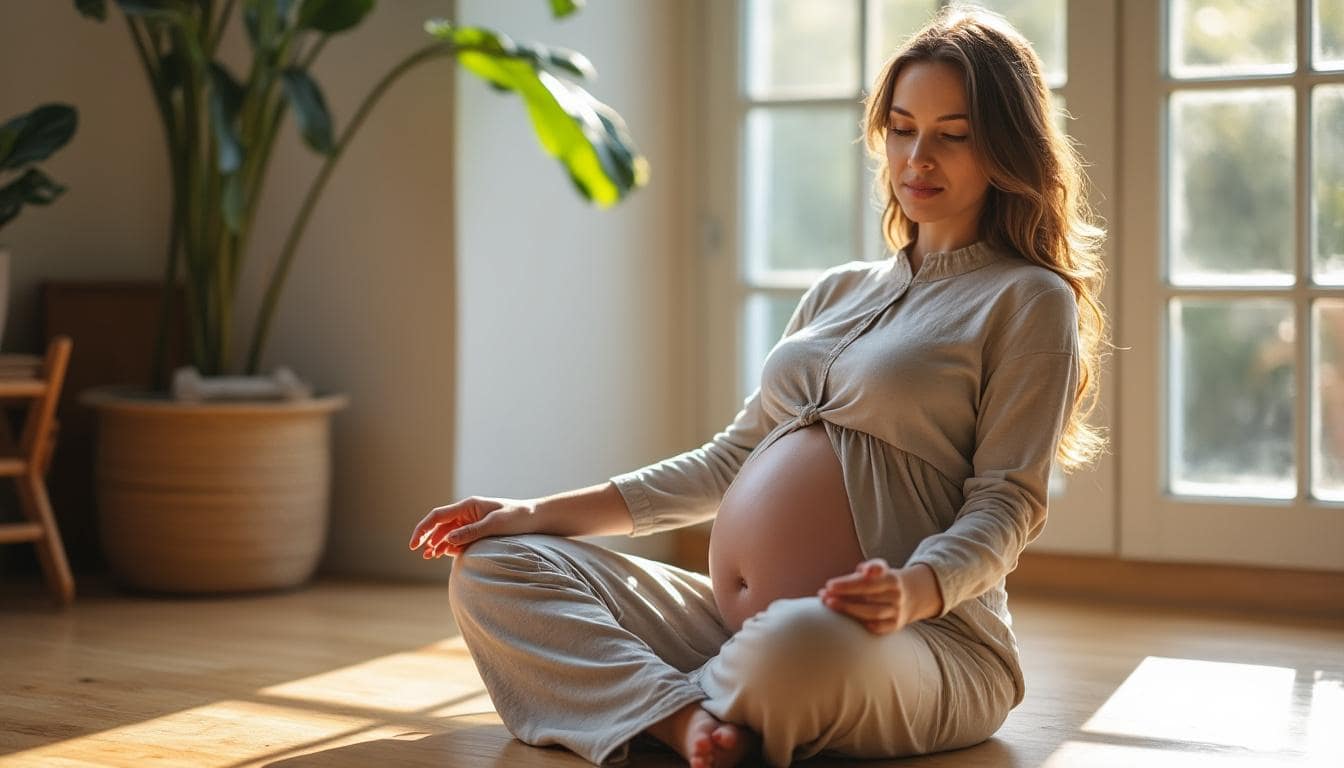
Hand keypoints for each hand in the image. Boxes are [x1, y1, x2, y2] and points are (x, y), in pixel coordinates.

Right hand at [408, 496, 537, 559]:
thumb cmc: (517, 518)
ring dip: (437, 544)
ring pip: (447, 534)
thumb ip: (470, 532)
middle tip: (419, 552)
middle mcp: (466, 513)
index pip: (438, 516)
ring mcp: (471, 523)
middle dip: (427, 538)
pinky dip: (449, 547)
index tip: (414, 544)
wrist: (535, 519)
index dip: (423, 529)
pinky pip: (458, 539)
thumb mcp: (494, 524)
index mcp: (468, 506)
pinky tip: (442, 554)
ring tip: (429, 556)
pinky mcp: (477, 532)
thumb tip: (446, 540)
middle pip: (439, 525)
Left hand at [818, 558, 920, 635]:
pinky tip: (848, 622)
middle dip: (844, 598)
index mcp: (892, 579)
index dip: (847, 584)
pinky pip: (878, 628)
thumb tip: (864, 570)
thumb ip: (869, 567)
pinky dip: (863, 625)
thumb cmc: (882, 581)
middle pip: (868, 598)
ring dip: (849, 611)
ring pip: (872, 614)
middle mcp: (896, 596)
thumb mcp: (879, 568)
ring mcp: (896, 612)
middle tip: (824, 596)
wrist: (909, 596)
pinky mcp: (894, 625)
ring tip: (830, 605)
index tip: (829, 585)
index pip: (867, 582)